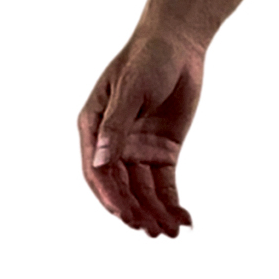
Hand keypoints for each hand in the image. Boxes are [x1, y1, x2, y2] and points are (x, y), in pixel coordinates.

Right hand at [78, 25, 202, 236]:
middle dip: (136, 211)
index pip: (97, 172)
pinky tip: (184, 220)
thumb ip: (116, 127)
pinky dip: (173, 204)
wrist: (179, 46)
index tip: (125, 216)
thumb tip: (100, 161)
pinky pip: (165, 185)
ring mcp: (139, 149)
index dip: (110, 196)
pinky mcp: (163, 153)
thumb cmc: (148, 59)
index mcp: (94, 127)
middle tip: (153, 231)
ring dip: (156, 213)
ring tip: (171, 232)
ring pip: (144, 191)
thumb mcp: (131, 90)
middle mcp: (114, 143)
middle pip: (122, 187)